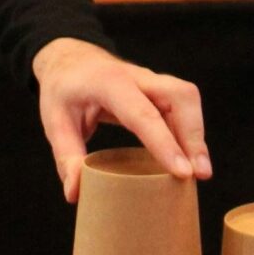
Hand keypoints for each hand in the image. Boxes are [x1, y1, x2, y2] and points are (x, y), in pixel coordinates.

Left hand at [31, 37, 209, 200]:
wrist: (69, 60)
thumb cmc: (62, 91)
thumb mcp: (54, 122)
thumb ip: (66, 157)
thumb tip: (75, 194)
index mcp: (109, 83)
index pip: (143, 113)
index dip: (165, 144)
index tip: (183, 173)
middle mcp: (137, 77)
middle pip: (180, 96)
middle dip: (194, 135)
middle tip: (199, 174)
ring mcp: (152, 81)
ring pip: (187, 98)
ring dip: (197, 134)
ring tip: (199, 172)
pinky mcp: (159, 91)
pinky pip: (183, 106)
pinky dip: (190, 132)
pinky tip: (189, 159)